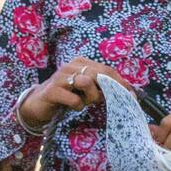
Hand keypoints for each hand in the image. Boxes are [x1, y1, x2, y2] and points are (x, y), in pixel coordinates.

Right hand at [18, 57, 136, 130]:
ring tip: (85, 103)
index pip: (107, 70)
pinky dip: (77, 106)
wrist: (38, 104)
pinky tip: (73, 107)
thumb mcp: (86, 91)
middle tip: (109, 102)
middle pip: (100, 74)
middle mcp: (72, 66)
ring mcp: (61, 77)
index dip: (121, 83)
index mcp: (82, 63)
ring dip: (91, 98)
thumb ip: (101, 88)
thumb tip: (125, 92)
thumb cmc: (66, 96)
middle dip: (109, 90)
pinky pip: (74, 99)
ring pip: (87, 83)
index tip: (132, 95)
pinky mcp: (53, 90)